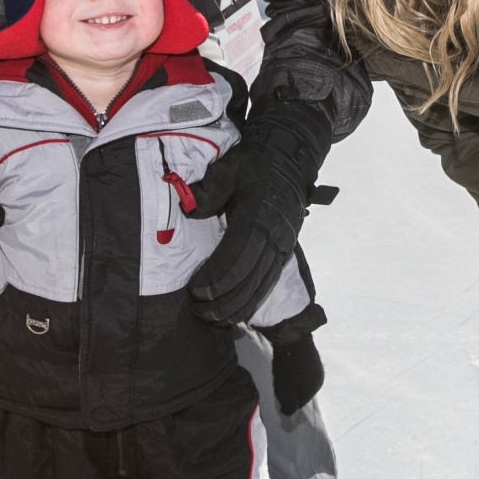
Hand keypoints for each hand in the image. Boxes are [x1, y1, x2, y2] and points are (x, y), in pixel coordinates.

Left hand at [181, 97, 331, 326]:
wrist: (289, 159)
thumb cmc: (256, 163)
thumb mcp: (232, 166)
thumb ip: (211, 187)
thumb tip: (189, 208)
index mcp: (260, 216)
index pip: (238, 257)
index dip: (216, 279)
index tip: (194, 290)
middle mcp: (275, 237)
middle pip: (250, 281)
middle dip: (223, 302)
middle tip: (196, 310)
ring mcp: (283, 247)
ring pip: (261, 289)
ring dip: (236, 309)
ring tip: (211, 319)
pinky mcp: (284, 253)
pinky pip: (268, 285)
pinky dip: (251, 304)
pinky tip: (233, 314)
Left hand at [264, 306, 326, 416]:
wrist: (292, 334)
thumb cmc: (288, 364)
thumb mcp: (285, 387)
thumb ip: (288, 403)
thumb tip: (289, 414)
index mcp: (314, 388)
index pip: (299, 403)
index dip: (286, 400)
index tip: (277, 391)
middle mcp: (319, 378)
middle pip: (301, 392)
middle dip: (289, 390)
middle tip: (278, 382)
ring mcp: (317, 366)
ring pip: (301, 381)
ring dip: (291, 380)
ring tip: (280, 372)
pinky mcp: (312, 356)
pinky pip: (302, 371)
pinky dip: (293, 371)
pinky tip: (285, 364)